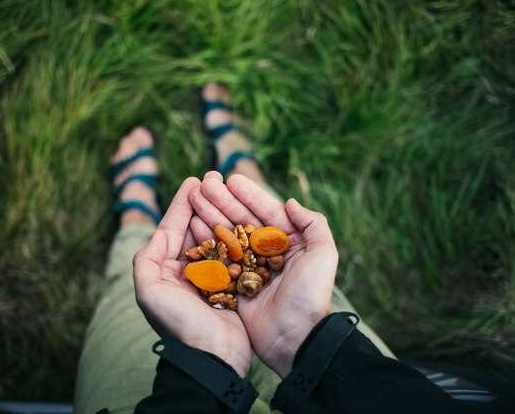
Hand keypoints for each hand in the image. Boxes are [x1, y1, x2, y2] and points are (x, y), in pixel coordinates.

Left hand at [133, 177, 251, 376]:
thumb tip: (160, 234)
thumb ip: (147, 260)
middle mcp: (186, 272)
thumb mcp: (149, 292)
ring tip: (227, 191)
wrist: (212, 357)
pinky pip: (233, 252)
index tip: (192, 180)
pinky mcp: (231, 284)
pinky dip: (236, 234)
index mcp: (165, 271)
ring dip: (218, 213)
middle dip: (201, 203)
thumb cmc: (179, 324)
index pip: (171, 229)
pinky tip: (243, 216)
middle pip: (193, 229)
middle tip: (213, 178)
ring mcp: (209, 277)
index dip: (181, 204)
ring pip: (214, 237)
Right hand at [189, 172, 338, 376]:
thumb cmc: (310, 295)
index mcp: (288, 242)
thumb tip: (290, 202)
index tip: (230, 178)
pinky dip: (205, 242)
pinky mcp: (234, 284)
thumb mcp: (323, 255)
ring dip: (210, 215)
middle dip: (223, 200)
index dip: (249, 194)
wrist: (295, 337)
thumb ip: (313, 224)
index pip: (266, 211)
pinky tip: (191, 226)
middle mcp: (267, 252)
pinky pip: (217, 258)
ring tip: (194, 197)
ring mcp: (248, 267)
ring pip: (226, 235)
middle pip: (241, 219)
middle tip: (204, 182)